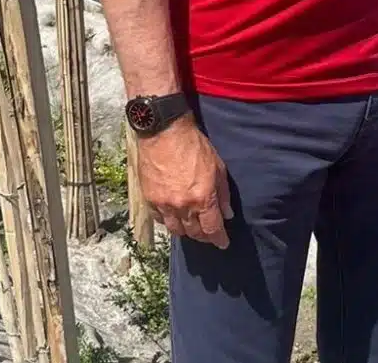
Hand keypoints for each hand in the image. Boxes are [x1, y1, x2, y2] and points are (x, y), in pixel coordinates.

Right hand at [136, 116, 233, 247]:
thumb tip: (227, 214)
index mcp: (202, 198)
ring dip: (187, 232)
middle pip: (194, 233)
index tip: (223, 244)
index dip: (219, 239)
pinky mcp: (150, 199)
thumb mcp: (218, 166)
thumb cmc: (195, 146)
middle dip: (204, 236)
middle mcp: (182, 206)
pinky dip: (170, 222)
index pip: (212, 229)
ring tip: (193, 229)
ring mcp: (164, 204)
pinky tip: (175, 218)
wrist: (164, 133)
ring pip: (176, 230)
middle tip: (210, 235)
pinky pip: (161, 220)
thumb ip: (223, 193)